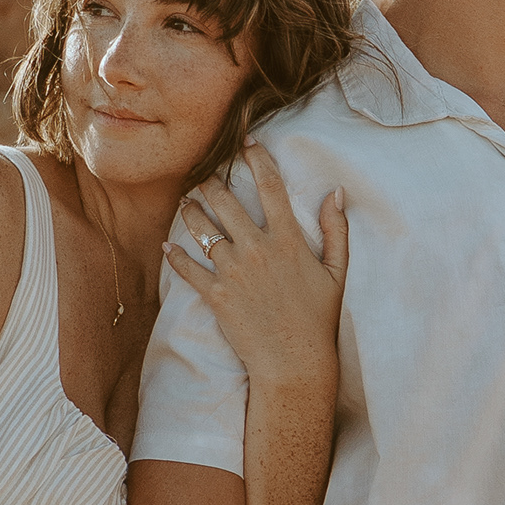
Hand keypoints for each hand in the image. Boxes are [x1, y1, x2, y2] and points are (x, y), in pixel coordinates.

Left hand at [166, 141, 345, 385]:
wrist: (295, 361)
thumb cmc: (319, 318)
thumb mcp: (337, 272)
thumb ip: (336, 230)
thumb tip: (335, 193)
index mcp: (288, 240)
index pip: (270, 186)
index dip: (257, 159)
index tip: (247, 143)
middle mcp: (257, 249)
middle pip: (226, 202)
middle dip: (212, 183)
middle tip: (204, 176)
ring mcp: (233, 271)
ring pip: (202, 229)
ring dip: (191, 211)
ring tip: (186, 202)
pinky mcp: (216, 294)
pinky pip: (188, 269)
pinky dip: (175, 255)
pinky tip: (167, 245)